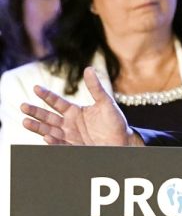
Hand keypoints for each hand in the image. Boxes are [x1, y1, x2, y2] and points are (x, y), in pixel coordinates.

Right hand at [20, 67, 141, 145]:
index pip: (56, 102)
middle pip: (48, 117)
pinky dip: (53, 141)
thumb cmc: (115, 122)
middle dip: (35, 112)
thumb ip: (96, 88)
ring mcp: (70, 136)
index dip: (47, 95)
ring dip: (38, 127)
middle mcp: (69, 124)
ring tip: (25, 121)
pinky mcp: (75, 147)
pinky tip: (46, 136)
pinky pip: (61, 144)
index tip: (36, 88)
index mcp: (74, 111)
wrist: (123, 141)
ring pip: (49, 131)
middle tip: (23, 106)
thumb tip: (88, 69)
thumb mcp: (106, 103)